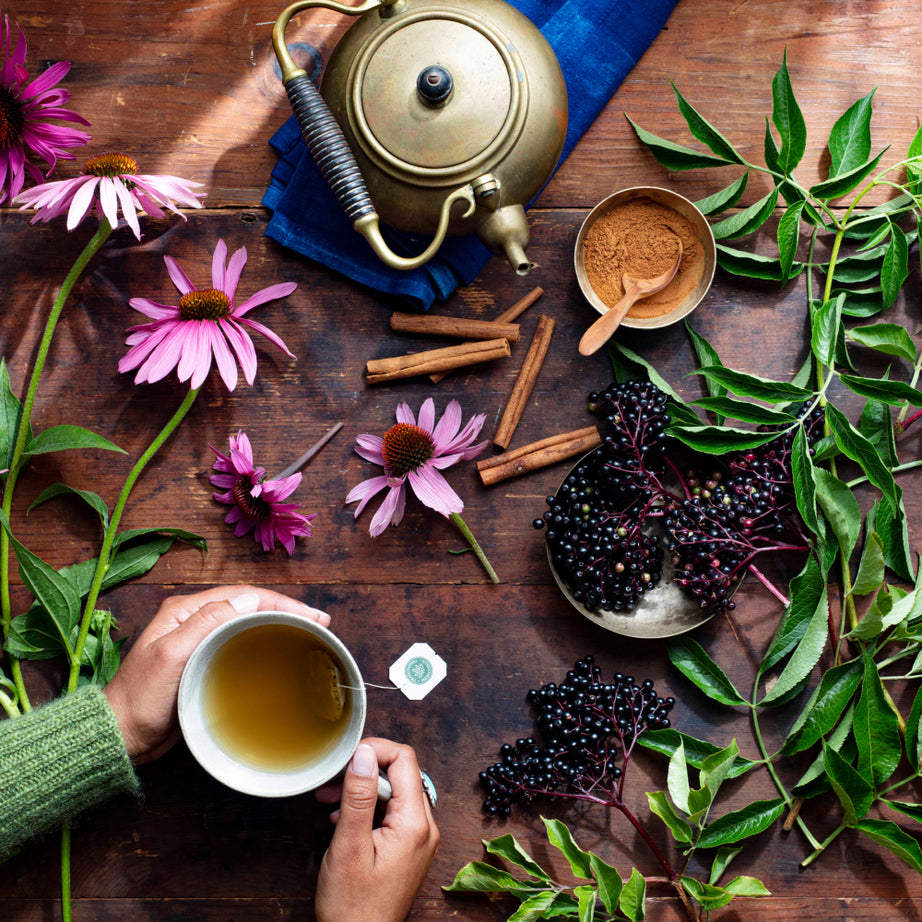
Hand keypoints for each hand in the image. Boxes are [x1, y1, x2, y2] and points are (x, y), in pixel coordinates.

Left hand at [103, 585, 329, 763]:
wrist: (121, 736)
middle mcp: (193, 620)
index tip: (312, 615)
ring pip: (248, 623)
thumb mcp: (171, 655)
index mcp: (185, 610)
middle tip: (320, 622)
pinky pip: (241, 644)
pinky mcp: (203, 662)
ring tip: (309, 632)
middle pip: (249, 605)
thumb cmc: (140, 699)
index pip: (242, 595)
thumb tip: (250, 598)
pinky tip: (281, 650)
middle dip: (287, 610)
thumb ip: (207, 623)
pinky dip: (265, 642)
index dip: (281, 602)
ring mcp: (198, 641)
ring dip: (279, 623)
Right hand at [315, 738, 438, 921]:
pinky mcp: (408, 849)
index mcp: (415, 824)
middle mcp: (424, 829)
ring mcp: (418, 840)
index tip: (346, 757)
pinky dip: (368, 809)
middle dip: (364, 772)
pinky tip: (342, 819)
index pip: (404, 760)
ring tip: (330, 801)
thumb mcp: (349, 845)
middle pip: (400, 774)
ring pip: (394, 793)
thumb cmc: (352, 907)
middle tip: (331, 783)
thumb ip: (359, 796)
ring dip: (363, 790)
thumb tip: (364, 753)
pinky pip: (392, 813)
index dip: (375, 750)